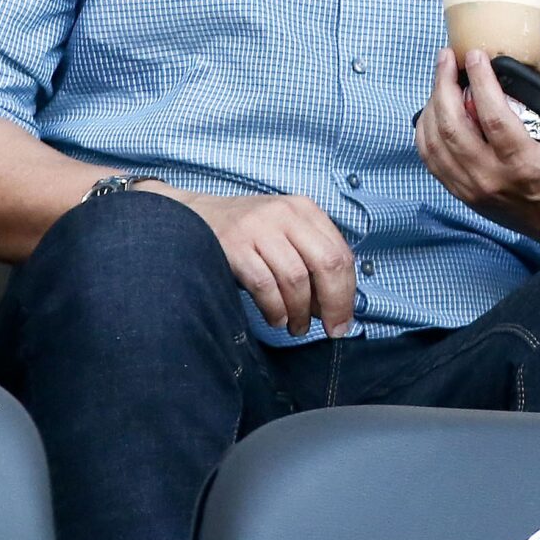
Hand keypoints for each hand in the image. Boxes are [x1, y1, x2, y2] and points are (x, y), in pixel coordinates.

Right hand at [159, 187, 354, 338]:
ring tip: (297, 326)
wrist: (191, 217)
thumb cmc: (246, 234)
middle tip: (332, 329)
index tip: (344, 319)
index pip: (341, 253)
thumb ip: (311, 258)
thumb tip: (336, 305)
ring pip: (296, 278)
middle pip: (326, 264)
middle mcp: (285, 214)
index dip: (348, 292)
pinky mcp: (233, 246)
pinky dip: (275, 308)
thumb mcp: (284, 232)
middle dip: (334, 303)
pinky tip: (276, 319)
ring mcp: (258, 228)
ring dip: (300, 311)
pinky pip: (264, 285)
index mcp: (305, 210)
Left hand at [416, 38, 539, 242]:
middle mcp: (493, 179)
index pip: (493, 117)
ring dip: (431, 104)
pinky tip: (435, 108)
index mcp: (525, 163)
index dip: (480, 81)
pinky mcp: (463, 194)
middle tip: (447, 57)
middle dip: (443, 85)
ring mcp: (473, 189)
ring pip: (434, 143)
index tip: (475, 54)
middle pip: (452, 128)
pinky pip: (431, 160)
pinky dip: (426, 130)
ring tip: (440, 78)